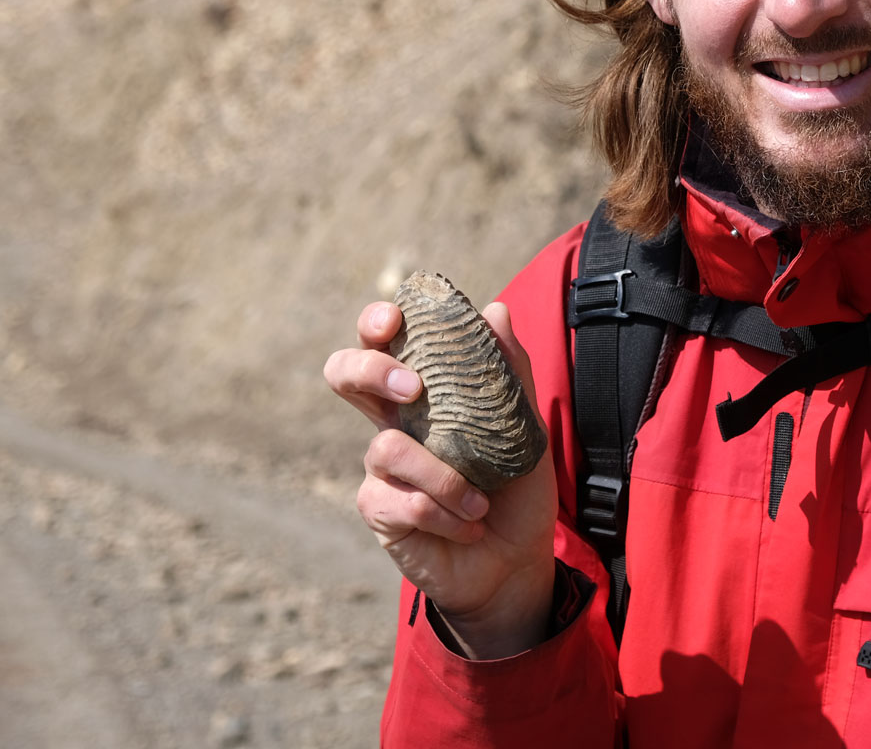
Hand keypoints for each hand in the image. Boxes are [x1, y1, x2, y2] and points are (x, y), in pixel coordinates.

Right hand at [324, 300, 556, 657]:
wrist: (517, 559)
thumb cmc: (516, 488)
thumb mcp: (526, 429)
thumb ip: (511, 373)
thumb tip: (495, 311)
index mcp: (425, 395)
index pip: (384, 344)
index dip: (375, 323)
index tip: (394, 320)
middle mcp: (394, 423)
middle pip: (344, 374)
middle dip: (369, 369)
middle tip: (413, 388)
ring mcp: (381, 468)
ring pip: (387, 448)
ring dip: (444, 477)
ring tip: (481, 501)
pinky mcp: (379, 510)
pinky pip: (402, 501)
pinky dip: (444, 513)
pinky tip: (468, 526)